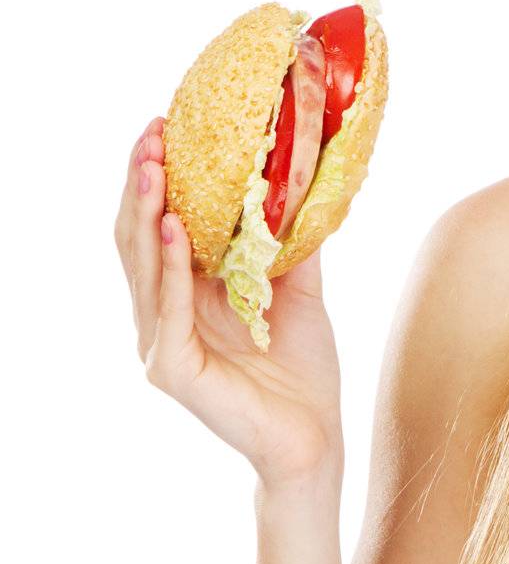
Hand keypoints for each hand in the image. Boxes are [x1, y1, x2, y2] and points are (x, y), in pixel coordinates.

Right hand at [114, 115, 343, 487]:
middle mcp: (163, 316)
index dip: (157, 178)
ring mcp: (161, 344)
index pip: (158, 226)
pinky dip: (169, 266)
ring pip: (143, 267)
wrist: (314, 437)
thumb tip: (301, 186)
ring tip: (151, 166)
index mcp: (187, 295)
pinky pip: (166, 310)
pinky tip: (175, 227)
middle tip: (150, 133)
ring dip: (146, 212)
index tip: (165, 126)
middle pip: (140, 239)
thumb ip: (290, 246)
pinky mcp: (172, 369)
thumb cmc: (302, 370)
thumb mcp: (299, 292)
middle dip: (142, 183)